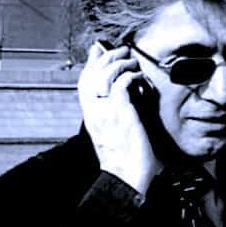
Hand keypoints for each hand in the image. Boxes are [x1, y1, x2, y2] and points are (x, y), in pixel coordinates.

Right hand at [78, 42, 160, 195]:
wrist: (127, 176)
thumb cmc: (125, 159)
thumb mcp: (113, 133)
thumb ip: (113, 115)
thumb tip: (123, 98)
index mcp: (90, 116)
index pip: (84, 82)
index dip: (91, 64)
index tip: (99, 50)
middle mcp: (94, 111)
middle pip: (92, 74)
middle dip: (107, 57)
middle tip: (122, 50)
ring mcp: (106, 111)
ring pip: (106, 75)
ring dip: (121, 63)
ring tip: (133, 62)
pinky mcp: (121, 113)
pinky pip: (122, 84)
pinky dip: (132, 76)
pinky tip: (141, 78)